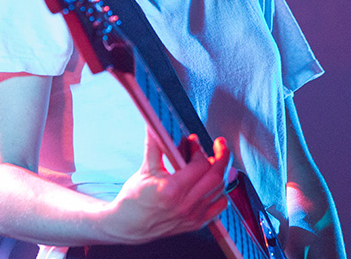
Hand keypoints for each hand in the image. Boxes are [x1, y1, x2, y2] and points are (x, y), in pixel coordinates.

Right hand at [101, 129, 232, 243]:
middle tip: (220, 144)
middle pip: (217, 177)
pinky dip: (220, 192)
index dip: (199, 150)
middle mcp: (186, 205)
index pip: (199, 166)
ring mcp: (193, 216)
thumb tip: (155, 124)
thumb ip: (154, 145)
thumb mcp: (144, 170)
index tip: (193, 141)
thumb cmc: (134, 199)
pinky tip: (212, 183)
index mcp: (172, 190)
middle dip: (222, 157)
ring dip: (221, 173)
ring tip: (214, 161)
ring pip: (220, 191)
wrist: (128, 226)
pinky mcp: (196, 223)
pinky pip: (219, 207)